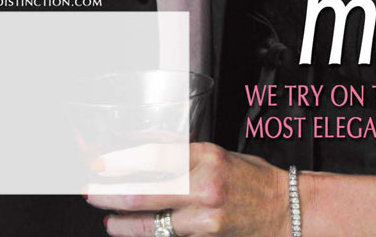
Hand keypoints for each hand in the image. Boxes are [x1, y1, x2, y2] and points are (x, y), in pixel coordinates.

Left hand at [87, 143, 287, 236]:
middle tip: (91, 187)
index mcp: (206, 155)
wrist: (284, 211)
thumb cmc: (252, 180)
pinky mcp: (205, 236)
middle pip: (146, 189)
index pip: (156, 154)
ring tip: (107, 215)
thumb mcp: (217, 155)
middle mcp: (204, 184)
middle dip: (112, 190)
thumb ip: (182, 154)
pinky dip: (144, 230)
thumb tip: (142, 147)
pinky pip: (166, 233)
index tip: (101, 160)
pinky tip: (129, 228)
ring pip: (151, 218)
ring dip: (122, 219)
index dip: (123, 158)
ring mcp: (205, 215)